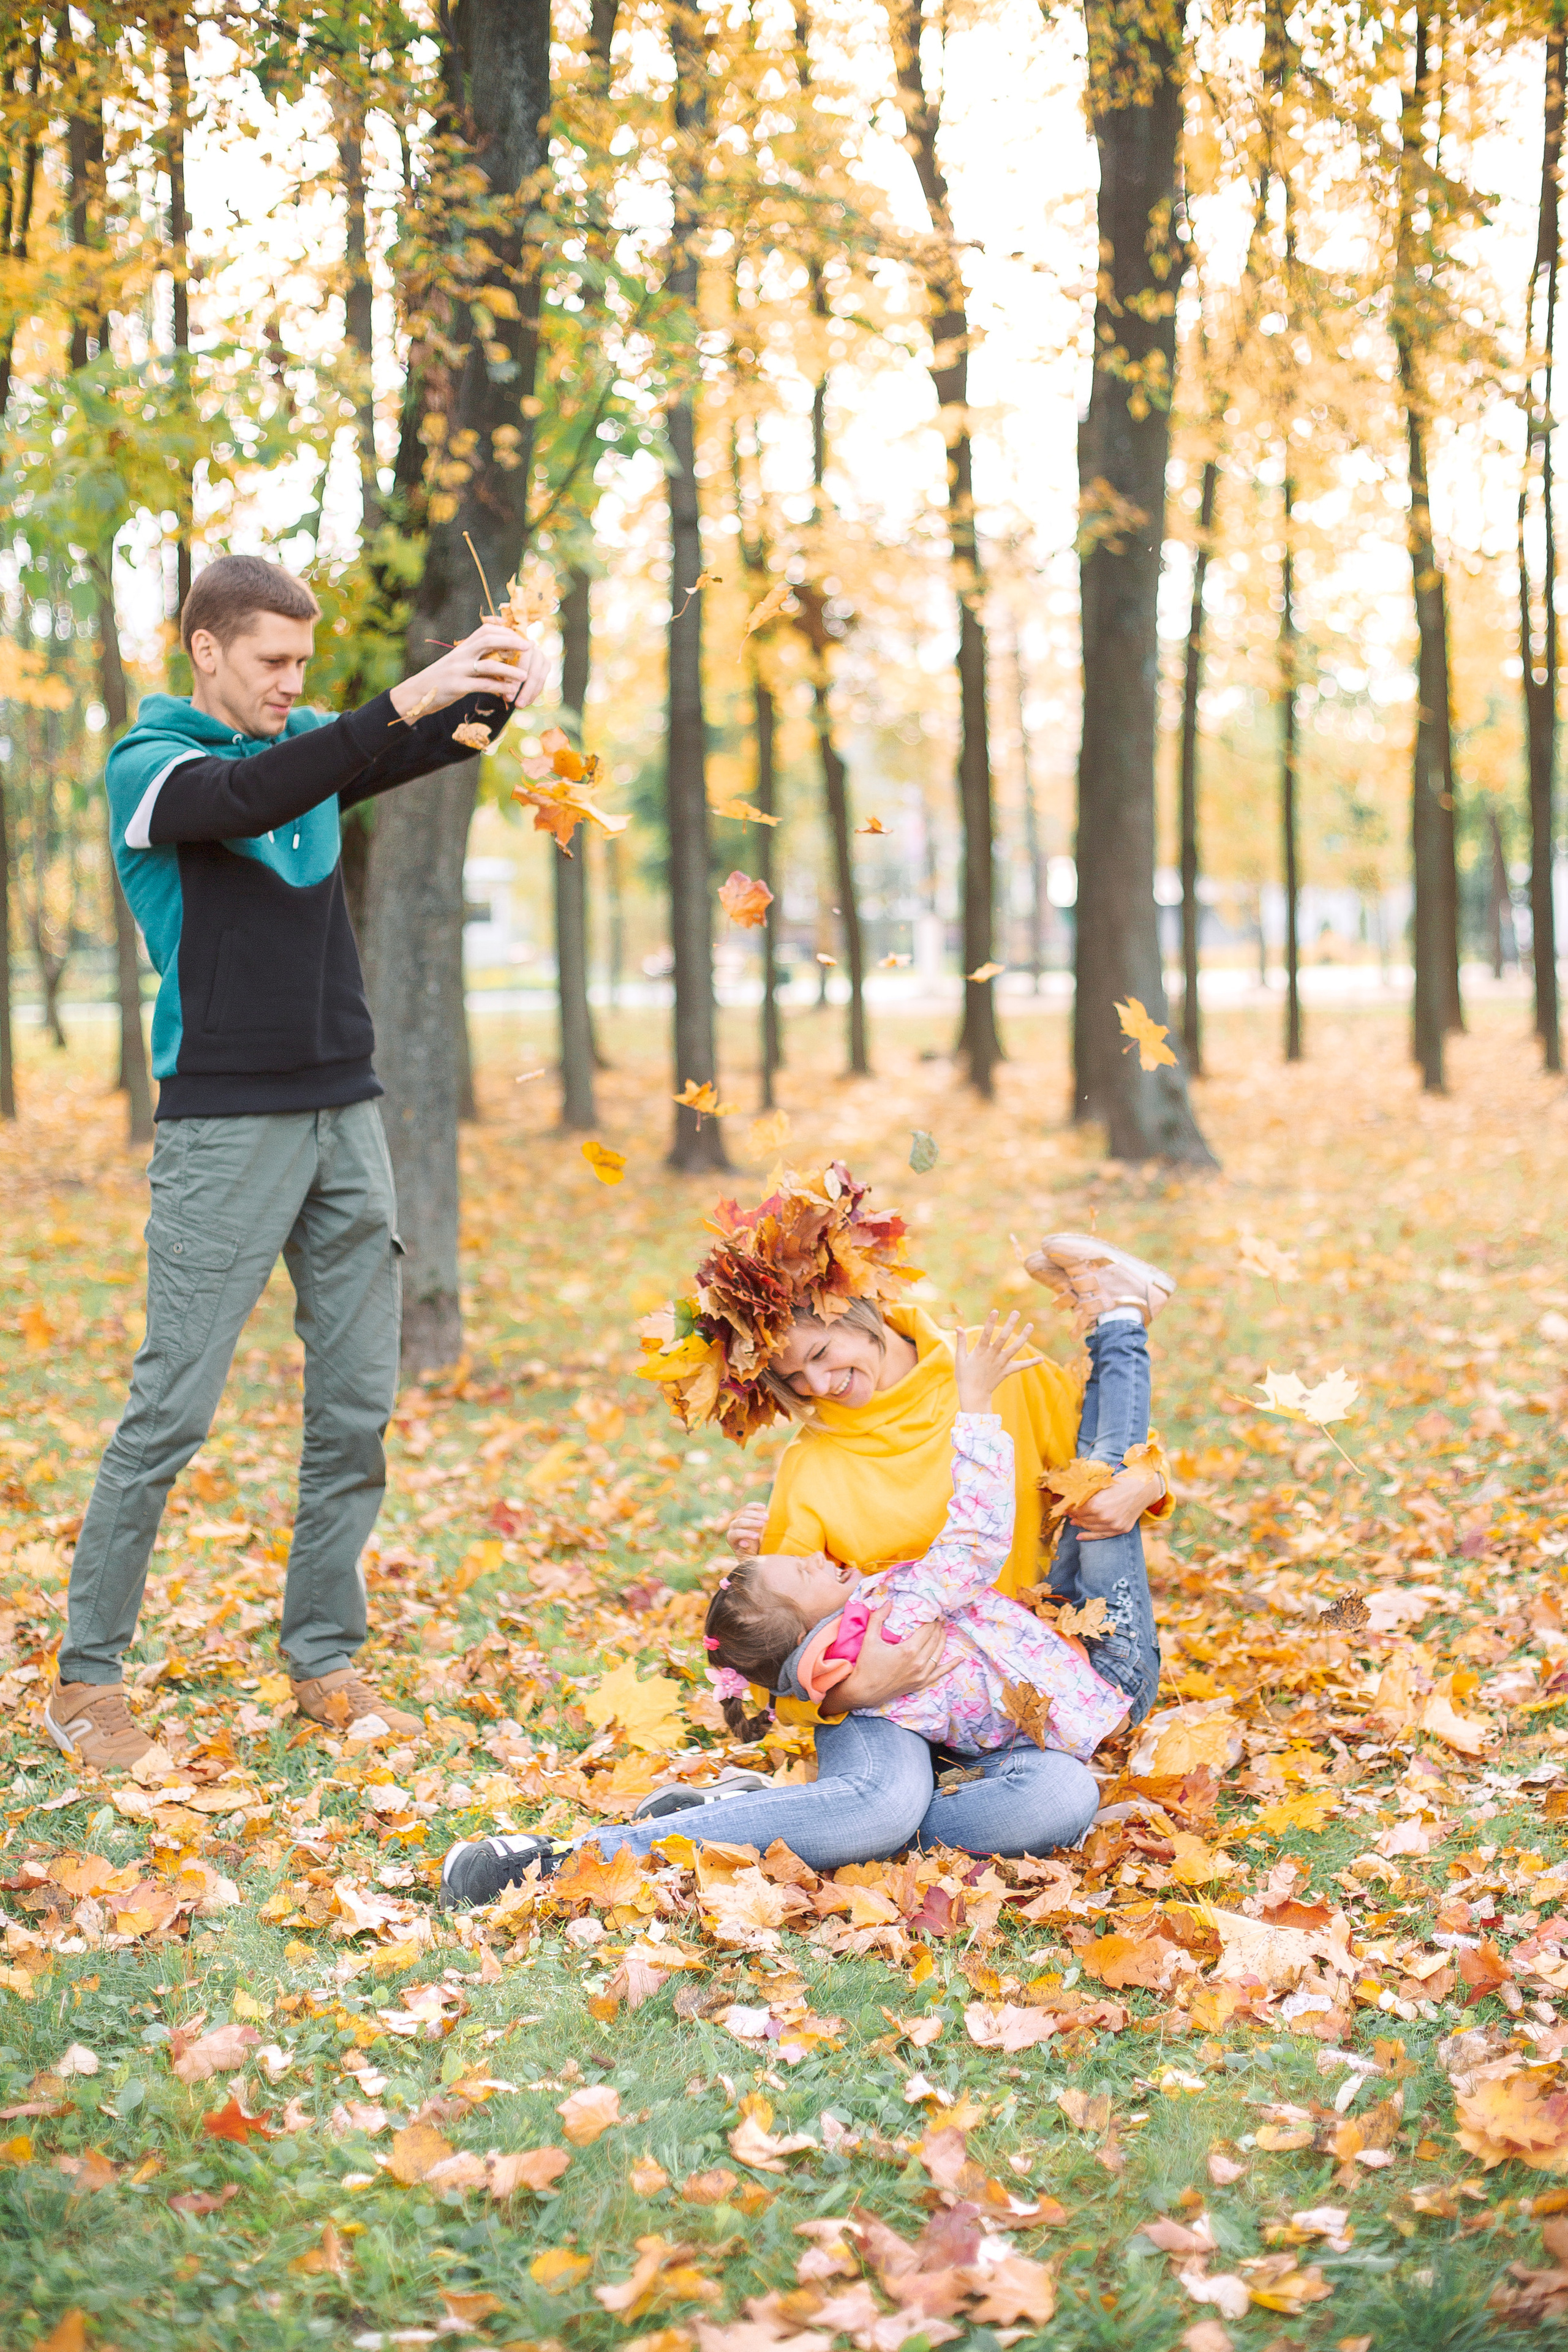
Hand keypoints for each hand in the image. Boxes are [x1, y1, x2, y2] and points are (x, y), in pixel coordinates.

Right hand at [389, 621, 550, 720]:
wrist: (418, 693)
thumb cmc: (442, 679)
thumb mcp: (458, 663)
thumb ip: (475, 656)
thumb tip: (499, 653)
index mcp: (463, 647)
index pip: (485, 630)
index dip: (505, 630)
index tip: (521, 635)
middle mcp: (461, 655)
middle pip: (488, 640)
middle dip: (510, 642)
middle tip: (529, 647)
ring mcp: (458, 670)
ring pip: (488, 665)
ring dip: (509, 670)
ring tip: (525, 676)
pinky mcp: (457, 687)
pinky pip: (482, 685)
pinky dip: (499, 688)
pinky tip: (511, 692)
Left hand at [726, 1500, 767, 1558]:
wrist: (752, 1548)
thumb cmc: (751, 1554)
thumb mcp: (748, 1556)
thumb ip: (746, 1550)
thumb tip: (744, 1542)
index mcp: (731, 1537)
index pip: (737, 1534)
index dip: (746, 1534)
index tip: (757, 1536)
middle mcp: (733, 1526)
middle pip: (740, 1522)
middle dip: (752, 1523)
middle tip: (763, 1524)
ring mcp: (738, 1518)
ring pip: (745, 1513)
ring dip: (756, 1514)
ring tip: (767, 1518)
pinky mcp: (744, 1513)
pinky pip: (748, 1507)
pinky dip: (756, 1506)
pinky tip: (764, 1507)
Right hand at [826, 1604, 945, 1711]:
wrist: (865, 1691)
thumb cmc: (866, 1665)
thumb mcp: (869, 1639)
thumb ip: (878, 1618)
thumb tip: (889, 1602)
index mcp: (908, 1650)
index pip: (927, 1630)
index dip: (931, 1620)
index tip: (932, 1612)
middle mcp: (919, 1662)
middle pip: (934, 1640)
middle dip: (937, 1628)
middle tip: (937, 1619)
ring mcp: (922, 1675)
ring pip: (939, 1653)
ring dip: (943, 1640)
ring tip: (942, 1630)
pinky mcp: (921, 1683)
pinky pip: (940, 1673)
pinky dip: (951, 1665)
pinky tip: (959, 1659)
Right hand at [954, 1309, 1045, 1414]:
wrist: (974, 1394)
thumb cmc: (965, 1376)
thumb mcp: (960, 1358)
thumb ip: (961, 1342)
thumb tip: (958, 1327)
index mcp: (980, 1351)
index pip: (986, 1333)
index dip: (990, 1322)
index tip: (995, 1311)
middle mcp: (992, 1356)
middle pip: (1003, 1338)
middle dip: (1010, 1324)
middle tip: (1016, 1312)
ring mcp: (1001, 1363)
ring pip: (1014, 1348)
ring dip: (1023, 1337)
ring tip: (1030, 1325)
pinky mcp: (1007, 1371)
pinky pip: (1020, 1367)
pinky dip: (1030, 1363)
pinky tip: (1041, 1359)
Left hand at [1068, 1462, 1164, 1536]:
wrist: (1144, 1487)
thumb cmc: (1121, 1481)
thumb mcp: (1101, 1483)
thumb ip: (1086, 1492)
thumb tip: (1070, 1497)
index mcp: (1097, 1504)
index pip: (1077, 1510)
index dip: (1070, 1508)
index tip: (1065, 1506)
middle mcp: (1105, 1518)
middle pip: (1083, 1519)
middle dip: (1074, 1515)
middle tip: (1068, 1512)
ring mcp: (1114, 1525)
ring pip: (1090, 1528)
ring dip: (1080, 1524)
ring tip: (1074, 1520)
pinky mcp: (1121, 1529)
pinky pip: (1101, 1536)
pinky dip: (1088, 1536)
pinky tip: (1079, 1536)